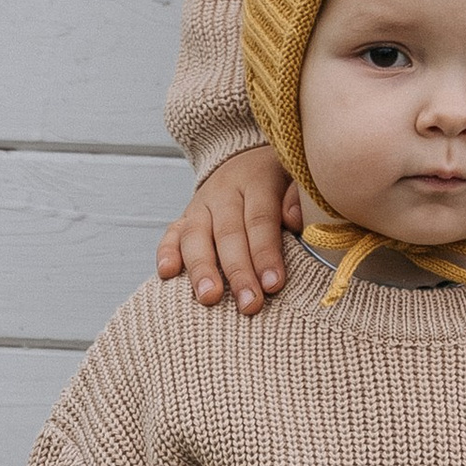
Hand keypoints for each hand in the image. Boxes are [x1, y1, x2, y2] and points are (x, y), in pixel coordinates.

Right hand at [156, 143, 303, 310]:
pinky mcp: (185, 217)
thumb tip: (295, 220)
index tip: (273, 285)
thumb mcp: (298, 177)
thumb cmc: (281, 181)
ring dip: (201, 269)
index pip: (260, 219)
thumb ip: (299, 197)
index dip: (265, 253)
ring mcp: (201, 204)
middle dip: (238, 272)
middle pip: (228, 233)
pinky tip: (167, 274)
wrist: (249, 161)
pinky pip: (171, 233)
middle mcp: (225, 191)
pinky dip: (166, 252)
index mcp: (257, 179)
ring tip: (209, 298)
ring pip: (196, 235)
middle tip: (249, 303)